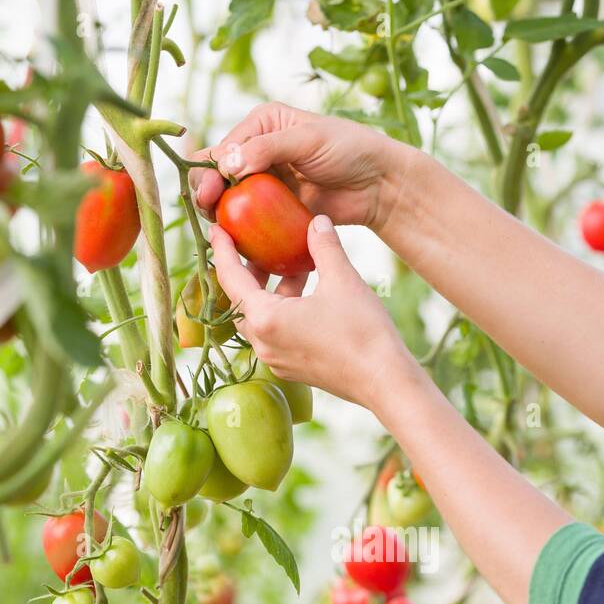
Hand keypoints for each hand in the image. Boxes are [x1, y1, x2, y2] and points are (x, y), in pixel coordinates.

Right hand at [192, 102, 413, 234]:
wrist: (378, 184)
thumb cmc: (349, 149)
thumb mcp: (308, 140)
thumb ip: (267, 148)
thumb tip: (227, 163)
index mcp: (260, 126)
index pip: (220, 148)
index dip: (208, 170)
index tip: (209, 191)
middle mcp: (256, 153)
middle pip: (216, 176)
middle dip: (207, 195)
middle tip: (211, 212)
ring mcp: (265, 185)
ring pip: (229, 203)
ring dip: (222, 218)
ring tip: (223, 232)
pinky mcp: (276, 212)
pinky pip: (251, 225)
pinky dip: (243, 235)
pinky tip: (239, 247)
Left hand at [209, 214, 415, 413]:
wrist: (386, 382)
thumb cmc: (362, 332)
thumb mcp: (342, 280)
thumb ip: (324, 246)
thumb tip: (316, 221)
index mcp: (265, 319)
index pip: (231, 278)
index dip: (223, 249)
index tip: (217, 228)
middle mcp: (264, 344)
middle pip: (242, 300)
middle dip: (249, 271)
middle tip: (258, 245)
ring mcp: (278, 360)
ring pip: (262, 318)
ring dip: (271, 291)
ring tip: (292, 267)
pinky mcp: (294, 369)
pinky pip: (277, 334)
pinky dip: (284, 310)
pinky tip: (307, 296)